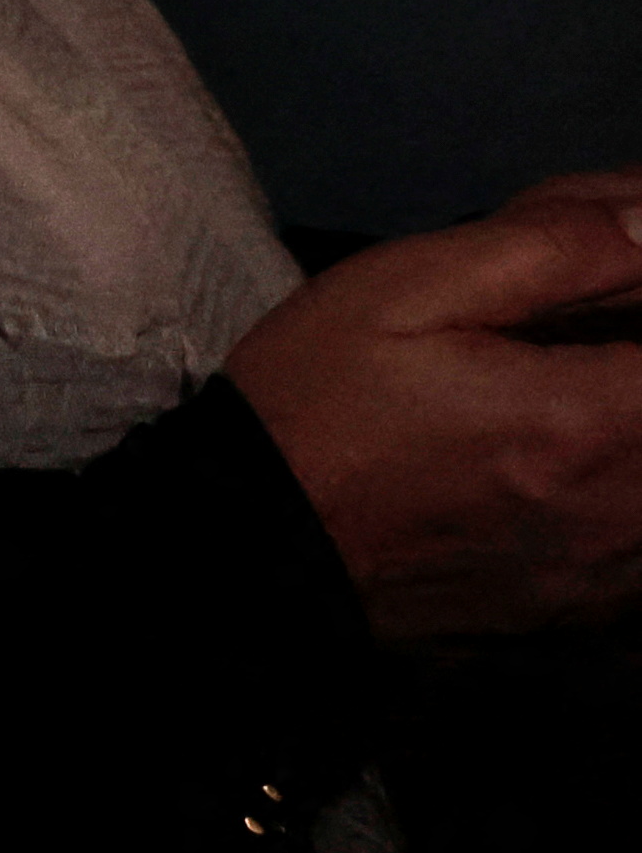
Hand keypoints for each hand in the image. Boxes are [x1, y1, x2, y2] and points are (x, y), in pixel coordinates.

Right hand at [227, 171, 641, 643]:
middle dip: (629, 354)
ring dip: (629, 420)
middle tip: (563, 336)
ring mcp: (609, 572)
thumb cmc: (317, 400)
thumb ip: (551, 244)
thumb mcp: (404, 286)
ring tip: (559, 390)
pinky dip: (620, 488)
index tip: (605, 288)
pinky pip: (640, 546)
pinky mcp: (585, 608)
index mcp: (586, 421)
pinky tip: (559, 465)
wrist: (250, 540)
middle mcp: (623, 510)